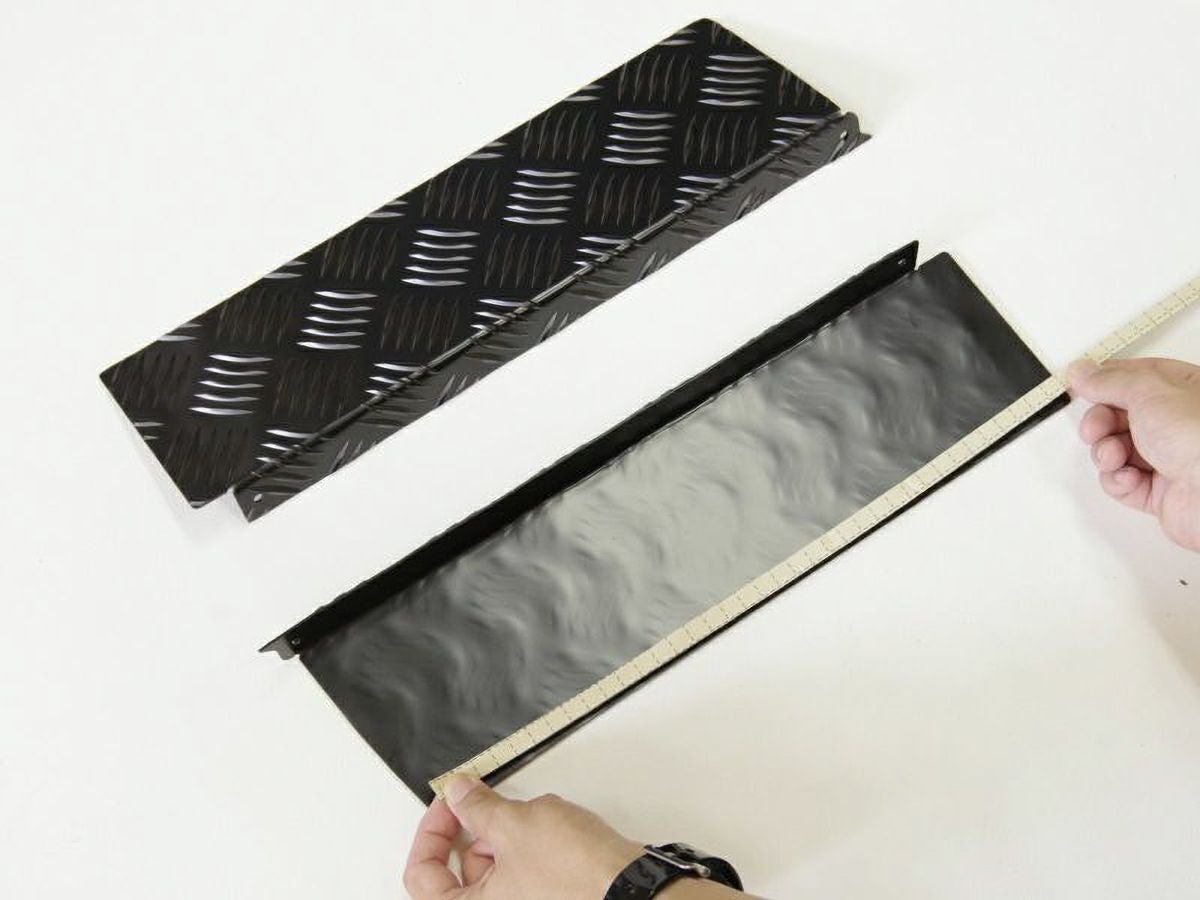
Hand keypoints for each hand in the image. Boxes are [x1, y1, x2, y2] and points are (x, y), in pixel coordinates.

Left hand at [403, 777, 749, 898]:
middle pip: (459, 873)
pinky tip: (549, 828)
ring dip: (505, 837)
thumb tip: (458, 794)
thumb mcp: (516, 823)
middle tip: (486, 800)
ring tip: (531, 816)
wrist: (631, 888)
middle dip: (475, 831)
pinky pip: (523, 875)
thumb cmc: (577, 873)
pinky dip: (528, 849)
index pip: (422, 875)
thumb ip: (477, 807)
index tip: (448, 803)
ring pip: (494, 872)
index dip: (431, 831)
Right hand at [1069, 357, 1199, 549]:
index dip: (1107, 380)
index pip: (1137, 376)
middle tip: (1096, 428)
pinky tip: (1128, 478)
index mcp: (1187, 389)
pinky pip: (1122, 481)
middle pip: (1120, 414)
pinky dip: (1117, 480)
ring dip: (1106, 453)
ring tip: (1114, 456)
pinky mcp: (1160, 492)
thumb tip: (1084, 372)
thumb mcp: (1149, 392)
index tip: (1082, 385)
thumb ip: (1110, 380)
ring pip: (1117, 449)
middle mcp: (1178, 422)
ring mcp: (1170, 457)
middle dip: (1100, 423)